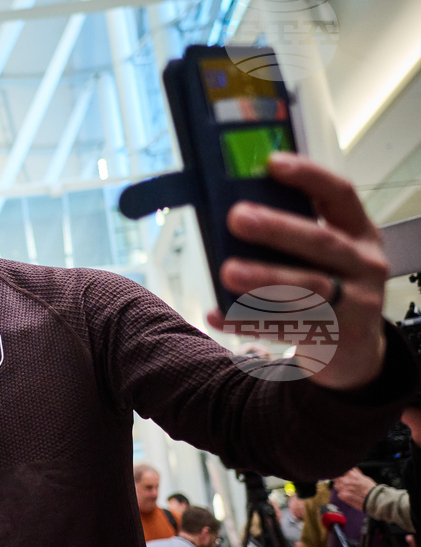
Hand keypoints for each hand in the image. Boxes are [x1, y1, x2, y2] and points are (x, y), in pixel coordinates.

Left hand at [207, 153, 388, 390]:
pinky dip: (248, 320)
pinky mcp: (337, 335)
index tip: (272, 163)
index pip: (340, 194)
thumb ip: (296, 232)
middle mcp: (364, 263)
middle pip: (320, 242)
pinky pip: (286, 326)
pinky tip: (217, 314)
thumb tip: (237, 211)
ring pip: (308, 288)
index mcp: (360, 232)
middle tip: (237, 217)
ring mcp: (356, 302)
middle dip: (277, 228)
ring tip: (228, 271)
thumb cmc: (329, 285)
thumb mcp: (328, 255)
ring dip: (265, 278)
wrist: (355, 349)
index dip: (309, 176)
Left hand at [333, 467, 376, 510]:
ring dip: (341, 488)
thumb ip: (356, 473)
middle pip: (337, 479)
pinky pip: (339, 494)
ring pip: (337, 486)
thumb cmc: (371, 489)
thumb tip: (352, 469)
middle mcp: (346, 480)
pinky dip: (343, 495)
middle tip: (347, 485)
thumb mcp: (365, 478)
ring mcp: (343, 488)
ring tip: (348, 491)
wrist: (374, 500)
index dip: (343, 476)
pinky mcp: (342, 495)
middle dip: (341, 481)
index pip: (342, 472)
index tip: (345, 478)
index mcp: (351, 474)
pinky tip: (350, 496)